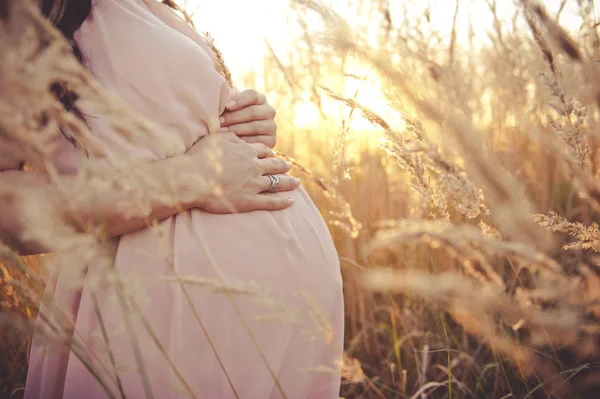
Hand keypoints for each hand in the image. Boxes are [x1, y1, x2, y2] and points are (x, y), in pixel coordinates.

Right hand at [184, 133, 298, 212]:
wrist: (193, 179)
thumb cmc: (201, 157)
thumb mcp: (217, 138)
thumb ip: (231, 136)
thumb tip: (239, 134)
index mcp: (247, 151)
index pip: (263, 150)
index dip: (268, 153)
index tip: (271, 155)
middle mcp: (254, 167)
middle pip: (274, 165)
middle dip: (283, 166)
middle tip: (289, 166)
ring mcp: (254, 185)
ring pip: (276, 183)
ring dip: (288, 183)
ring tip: (296, 183)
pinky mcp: (250, 201)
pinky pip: (271, 202)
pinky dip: (282, 202)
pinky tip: (291, 201)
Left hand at [219, 89, 276, 148]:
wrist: (246, 139)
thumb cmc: (234, 120)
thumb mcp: (232, 109)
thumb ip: (227, 105)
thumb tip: (218, 103)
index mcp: (260, 99)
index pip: (252, 95)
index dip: (240, 100)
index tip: (227, 105)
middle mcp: (269, 111)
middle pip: (252, 112)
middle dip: (234, 117)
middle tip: (220, 121)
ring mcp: (272, 126)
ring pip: (255, 126)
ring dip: (237, 129)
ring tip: (223, 132)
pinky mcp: (272, 140)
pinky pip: (258, 141)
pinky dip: (245, 141)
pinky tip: (233, 142)